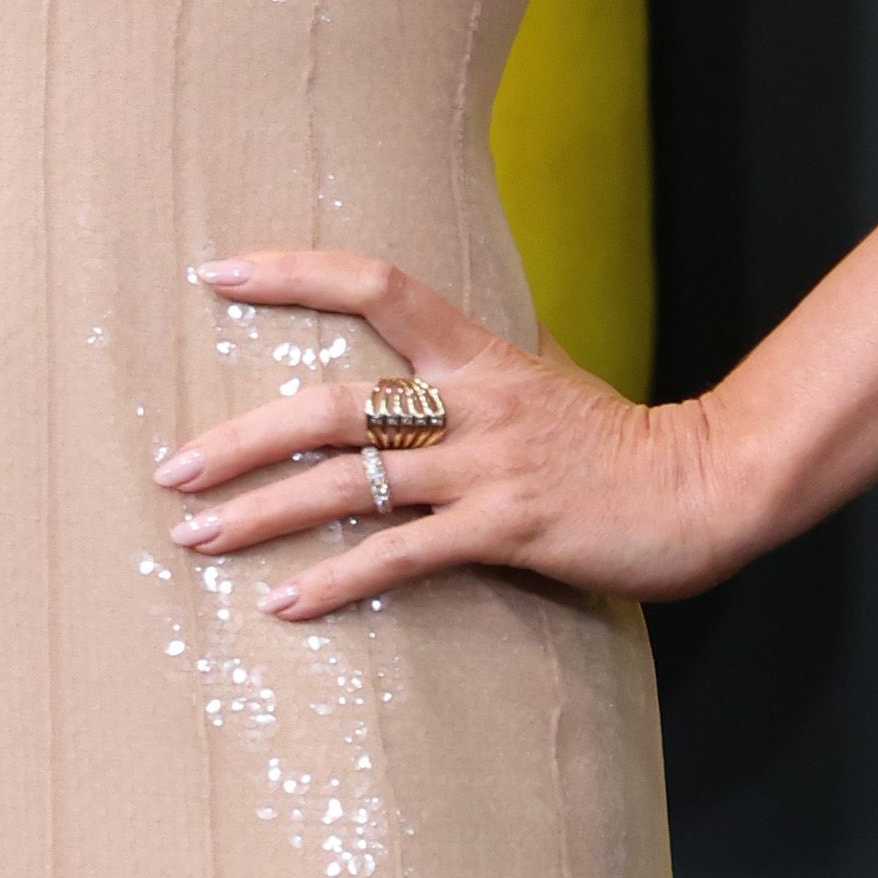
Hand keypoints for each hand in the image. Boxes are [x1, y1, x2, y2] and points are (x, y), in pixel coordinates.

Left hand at [156, 252, 751, 620]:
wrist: (706, 486)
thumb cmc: (619, 444)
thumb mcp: (548, 380)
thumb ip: (483, 368)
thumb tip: (430, 352)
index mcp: (478, 353)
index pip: (374, 283)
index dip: (291, 272)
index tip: (213, 272)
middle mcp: (473, 401)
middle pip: (333, 403)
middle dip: (241, 438)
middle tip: (171, 468)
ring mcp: (488, 466)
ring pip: (350, 483)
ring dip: (262, 513)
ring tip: (194, 537)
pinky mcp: (507, 530)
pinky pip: (401, 556)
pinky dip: (335, 583)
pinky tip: (282, 605)